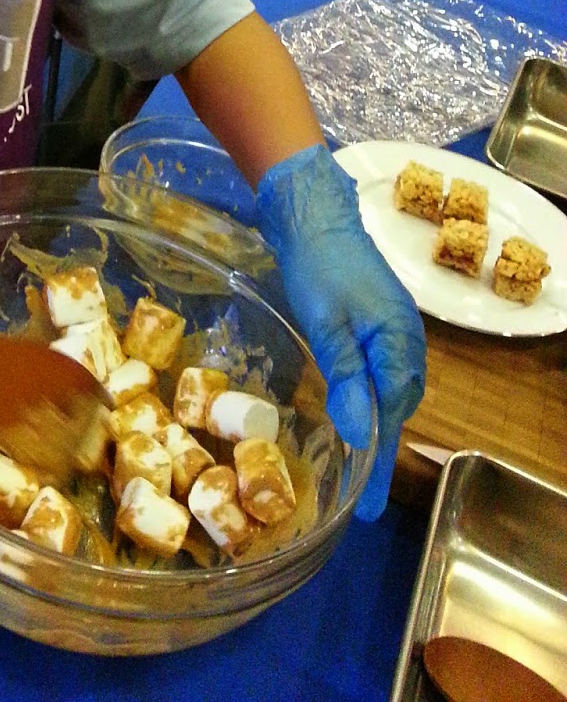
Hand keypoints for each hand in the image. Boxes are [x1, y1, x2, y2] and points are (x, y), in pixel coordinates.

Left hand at [254, 145, 424, 520]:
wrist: (314, 214)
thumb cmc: (319, 266)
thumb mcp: (327, 323)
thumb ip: (345, 376)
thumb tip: (358, 433)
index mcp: (399, 345)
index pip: (391, 415)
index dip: (376, 460)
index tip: (364, 505)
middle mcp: (406, 341)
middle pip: (396, 406)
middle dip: (379, 448)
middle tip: (357, 493)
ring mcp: (393, 329)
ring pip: (389, 389)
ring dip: (374, 422)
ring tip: (353, 463)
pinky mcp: (377, 320)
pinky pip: (380, 369)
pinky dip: (368, 395)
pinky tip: (351, 407)